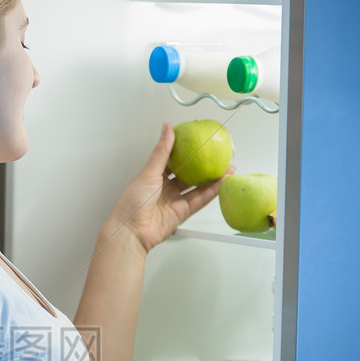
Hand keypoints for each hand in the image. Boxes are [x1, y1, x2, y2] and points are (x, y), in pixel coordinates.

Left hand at [105, 123, 232, 255]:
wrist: (131, 231)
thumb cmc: (132, 203)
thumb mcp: (149, 172)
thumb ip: (162, 151)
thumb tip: (167, 129)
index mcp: (154, 176)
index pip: (173, 160)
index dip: (187, 152)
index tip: (200, 143)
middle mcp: (165, 188)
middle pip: (189, 174)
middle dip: (204, 166)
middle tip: (218, 156)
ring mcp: (174, 201)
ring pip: (197, 187)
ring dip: (212, 178)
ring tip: (227, 168)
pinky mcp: (181, 213)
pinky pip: (199, 200)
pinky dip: (211, 192)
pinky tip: (222, 183)